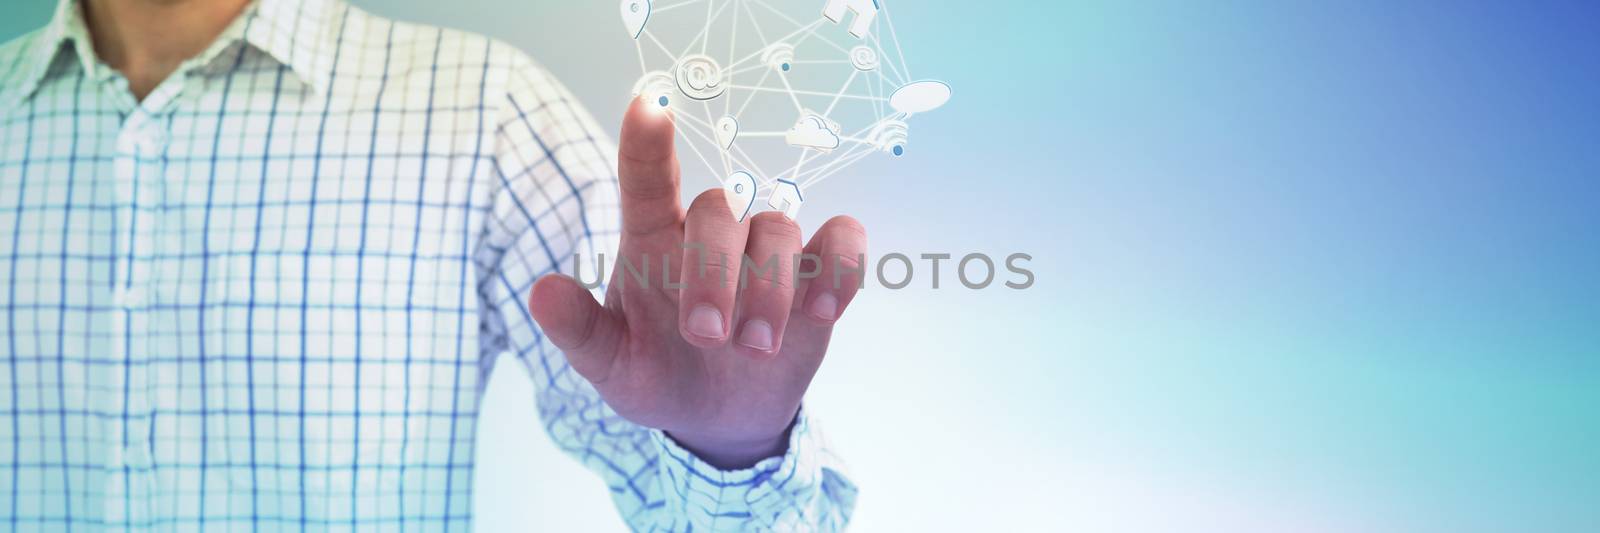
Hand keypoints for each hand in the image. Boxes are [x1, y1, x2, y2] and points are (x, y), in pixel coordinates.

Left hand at [528, 97, 867, 468]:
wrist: (716, 418)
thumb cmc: (657, 375)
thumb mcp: (611, 366)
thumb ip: (580, 332)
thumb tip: (541, 293)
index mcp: (651, 242)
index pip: (646, 179)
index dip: (647, 141)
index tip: (647, 107)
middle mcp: (709, 234)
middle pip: (720, 210)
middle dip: (715, 272)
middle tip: (705, 336)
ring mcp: (766, 249)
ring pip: (779, 230)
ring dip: (771, 290)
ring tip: (755, 348)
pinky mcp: (818, 271)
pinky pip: (842, 241)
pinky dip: (839, 270)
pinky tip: (819, 312)